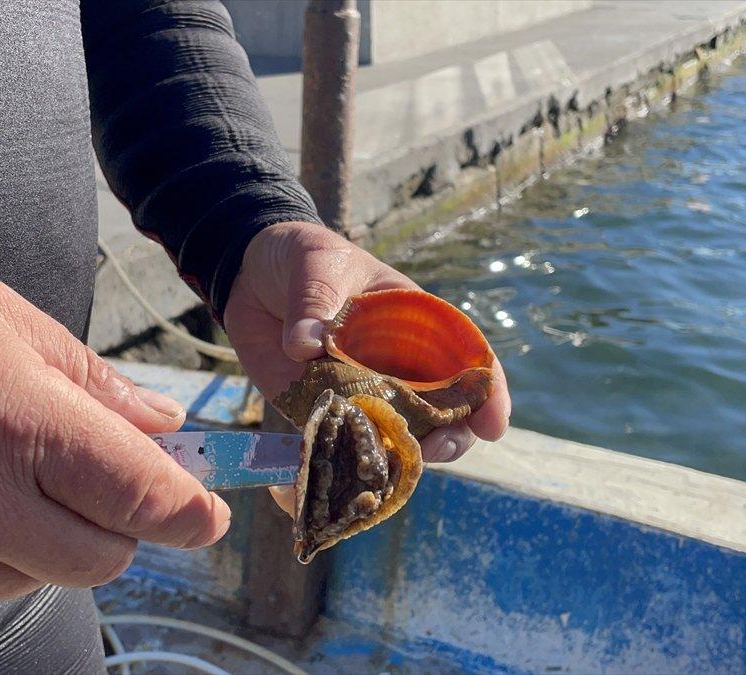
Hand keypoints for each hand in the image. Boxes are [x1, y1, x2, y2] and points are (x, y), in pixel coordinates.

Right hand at [0, 255, 229, 619]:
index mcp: (14, 420)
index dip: (190, 509)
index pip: (142, 495)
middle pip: (102, 558)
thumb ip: (88, 378)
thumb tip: (162, 426)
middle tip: (94, 483)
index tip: (208, 511)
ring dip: (41, 538)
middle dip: (119, 526)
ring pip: (36, 578)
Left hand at [224, 222, 510, 461]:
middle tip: (439, 449)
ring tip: (388, 465)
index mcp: (415, 324)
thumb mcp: (317, 265)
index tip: (494, 423)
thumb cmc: (303, 259)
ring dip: (397, 456)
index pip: (465, 358)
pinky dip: (341, 462)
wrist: (251, 276)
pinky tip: (339, 475)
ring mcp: (361, 392)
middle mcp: (396, 365)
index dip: (486, 392)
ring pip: (394, 435)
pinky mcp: (321, 409)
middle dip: (449, 436)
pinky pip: (338, 442)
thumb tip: (305, 343)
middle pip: (440, 410)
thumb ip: (315, 301)